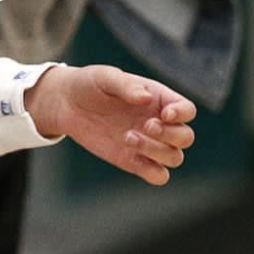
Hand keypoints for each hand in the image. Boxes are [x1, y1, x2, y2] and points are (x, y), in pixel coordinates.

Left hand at [24, 63, 196, 185]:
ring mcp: (148, 144)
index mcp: (159, 99)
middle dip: (170, 135)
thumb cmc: (90, 84)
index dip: (182, 114)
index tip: (164, 115)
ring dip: (157, 151)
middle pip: (185, 137)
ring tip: (127, 137)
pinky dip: (154, 172)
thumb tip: (147, 99)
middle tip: (145, 126)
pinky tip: (132, 157)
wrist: (66, 103)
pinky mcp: (134, 161)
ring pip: (174, 157)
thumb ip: (126, 85)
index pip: (187, 110)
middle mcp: (159, 123)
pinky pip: (158, 175)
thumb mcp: (105, 77)